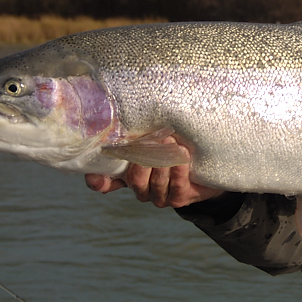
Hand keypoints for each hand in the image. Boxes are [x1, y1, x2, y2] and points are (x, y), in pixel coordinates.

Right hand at [85, 137, 223, 207]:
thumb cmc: (175, 142)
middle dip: (144, 159)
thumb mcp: (154, 134)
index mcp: (128, 173)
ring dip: (163, 162)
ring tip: (170, 141)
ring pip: (155, 184)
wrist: (206, 162)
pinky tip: (183, 156)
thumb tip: (129, 103)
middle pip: (134, 179)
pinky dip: (178, 171)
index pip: (105, 182)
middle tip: (156, 139)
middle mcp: (140, 187)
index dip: (98, 181)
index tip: (95, 176)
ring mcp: (158, 195)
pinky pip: (176, 187)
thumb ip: (139, 130)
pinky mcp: (178, 198)